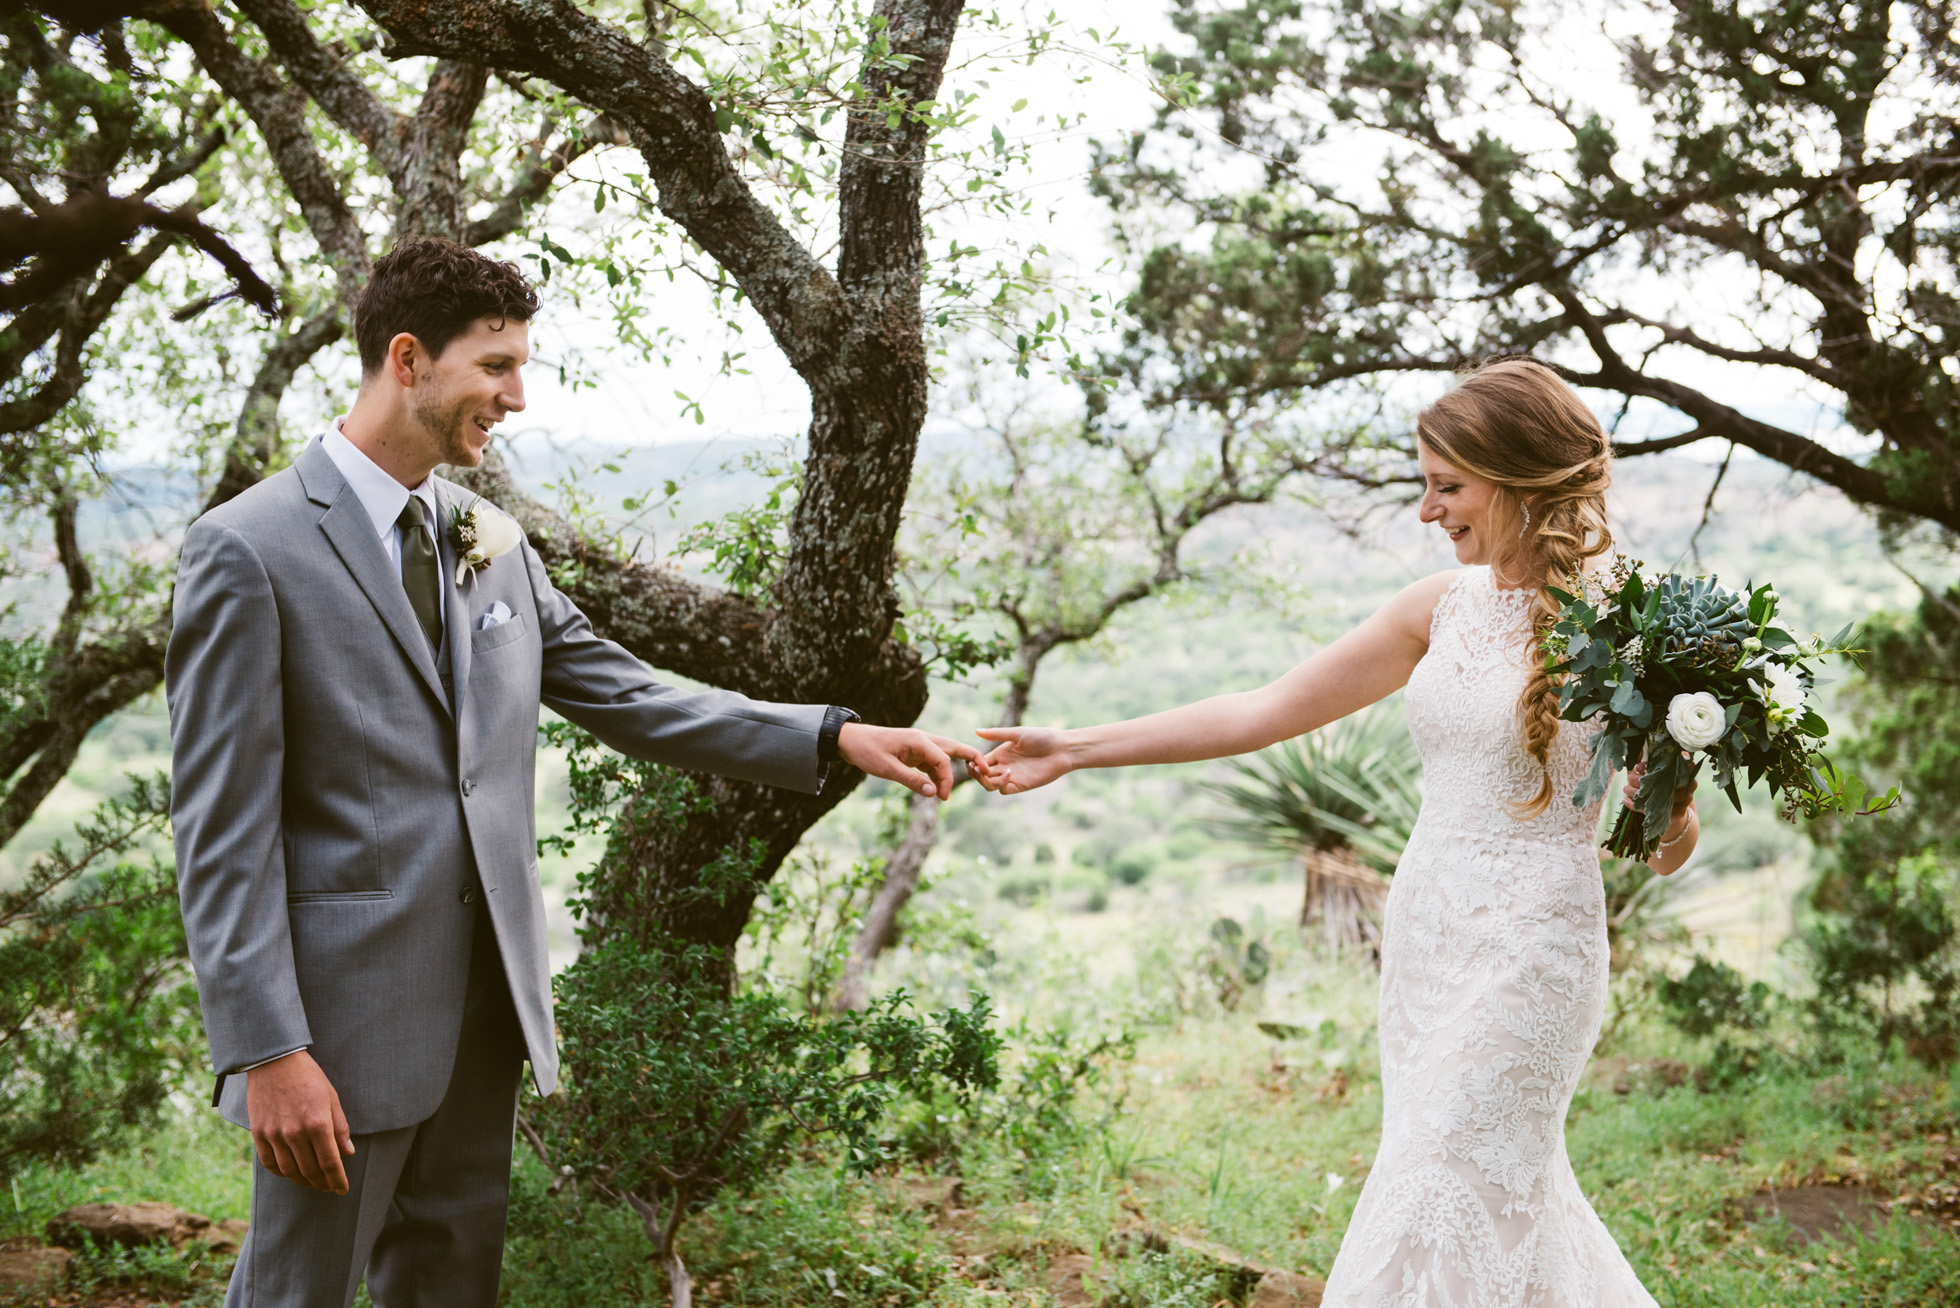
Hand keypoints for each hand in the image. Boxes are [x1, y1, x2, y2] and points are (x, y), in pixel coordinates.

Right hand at [246, 1049, 354, 1193]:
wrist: (275, 1061)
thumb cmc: (309, 1077)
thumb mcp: (332, 1098)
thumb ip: (340, 1127)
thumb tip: (347, 1152)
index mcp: (318, 1123)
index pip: (330, 1163)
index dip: (337, 1180)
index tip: (343, 1189)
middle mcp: (295, 1133)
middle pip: (310, 1171)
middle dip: (323, 1184)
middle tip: (329, 1188)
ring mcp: (274, 1135)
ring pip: (289, 1171)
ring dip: (303, 1182)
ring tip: (313, 1183)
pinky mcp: (259, 1134)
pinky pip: (269, 1163)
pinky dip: (281, 1173)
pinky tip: (291, 1173)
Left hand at [836, 723, 988, 800]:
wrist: (849, 740)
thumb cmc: (866, 751)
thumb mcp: (887, 769)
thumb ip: (912, 781)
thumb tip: (934, 793)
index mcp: (918, 739)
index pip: (943, 759)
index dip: (947, 779)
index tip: (942, 798)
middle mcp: (922, 739)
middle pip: (953, 748)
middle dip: (970, 759)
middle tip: (985, 771)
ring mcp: (918, 744)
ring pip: (942, 756)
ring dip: (947, 773)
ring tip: (944, 795)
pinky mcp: (913, 751)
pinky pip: (931, 761)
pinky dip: (936, 773)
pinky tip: (934, 787)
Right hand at [971, 726, 1072, 794]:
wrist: (1062, 749)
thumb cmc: (1042, 737)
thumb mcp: (1017, 733)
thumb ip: (997, 734)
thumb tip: (976, 731)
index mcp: (1001, 753)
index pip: (980, 762)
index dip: (974, 763)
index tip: (971, 761)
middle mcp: (1004, 766)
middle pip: (982, 776)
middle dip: (976, 774)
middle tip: (976, 769)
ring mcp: (1012, 776)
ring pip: (990, 785)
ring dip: (986, 781)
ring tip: (988, 772)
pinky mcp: (1021, 785)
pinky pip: (1004, 790)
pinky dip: (1001, 784)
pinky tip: (1009, 773)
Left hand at [1622, 759, 1697, 837]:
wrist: (1677, 808)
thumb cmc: (1666, 784)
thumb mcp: (1660, 771)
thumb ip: (1651, 764)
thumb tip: (1637, 758)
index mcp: (1687, 770)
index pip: (1673, 763)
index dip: (1653, 765)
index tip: (1638, 766)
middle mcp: (1689, 784)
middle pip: (1662, 781)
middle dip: (1641, 780)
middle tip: (1628, 778)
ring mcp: (1685, 799)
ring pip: (1657, 797)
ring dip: (1637, 793)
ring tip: (1625, 789)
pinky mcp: (1678, 813)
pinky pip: (1654, 811)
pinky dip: (1636, 806)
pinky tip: (1625, 801)